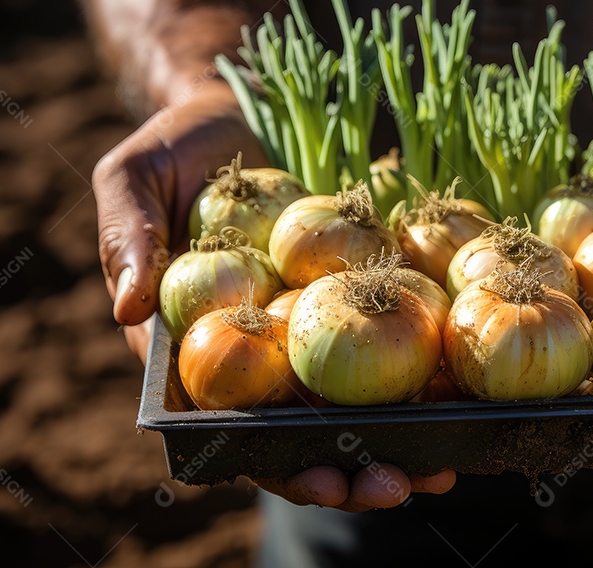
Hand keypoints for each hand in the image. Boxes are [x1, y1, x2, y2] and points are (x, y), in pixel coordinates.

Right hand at [93, 86, 455, 508]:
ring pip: (352, 401)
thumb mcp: (135, 175)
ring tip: (443, 471)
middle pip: (301, 428)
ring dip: (398, 441)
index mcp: (199, 344)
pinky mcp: (358, 291)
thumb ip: (128, 236)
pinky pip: (392, 338)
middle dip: (348, 468)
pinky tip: (465, 397)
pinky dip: (426, 374)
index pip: (230, 422)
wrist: (243, 106)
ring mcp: (312, 324)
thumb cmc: (178, 144)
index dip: (272, 460)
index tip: (320, 476)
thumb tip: (127, 310)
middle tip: (395, 485)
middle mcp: (260, 348)